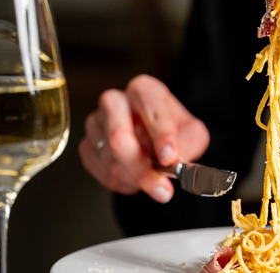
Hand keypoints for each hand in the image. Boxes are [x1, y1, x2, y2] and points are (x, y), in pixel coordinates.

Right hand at [79, 74, 209, 202]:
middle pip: (118, 136)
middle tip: (162, 188)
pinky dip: (123, 183)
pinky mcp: (86, 145)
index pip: (151, 109)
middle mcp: (115, 101)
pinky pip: (102, 173)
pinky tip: (136, 176)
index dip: (161, 135)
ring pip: (111, 161)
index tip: (169, 157)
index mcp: (143, 90)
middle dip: (141, 168)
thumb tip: (175, 161)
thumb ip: (188, 145)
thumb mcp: (192, 134)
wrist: (154, 141)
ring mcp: (96, 123)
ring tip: (153, 180)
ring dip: (136, 180)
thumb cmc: (172, 131)